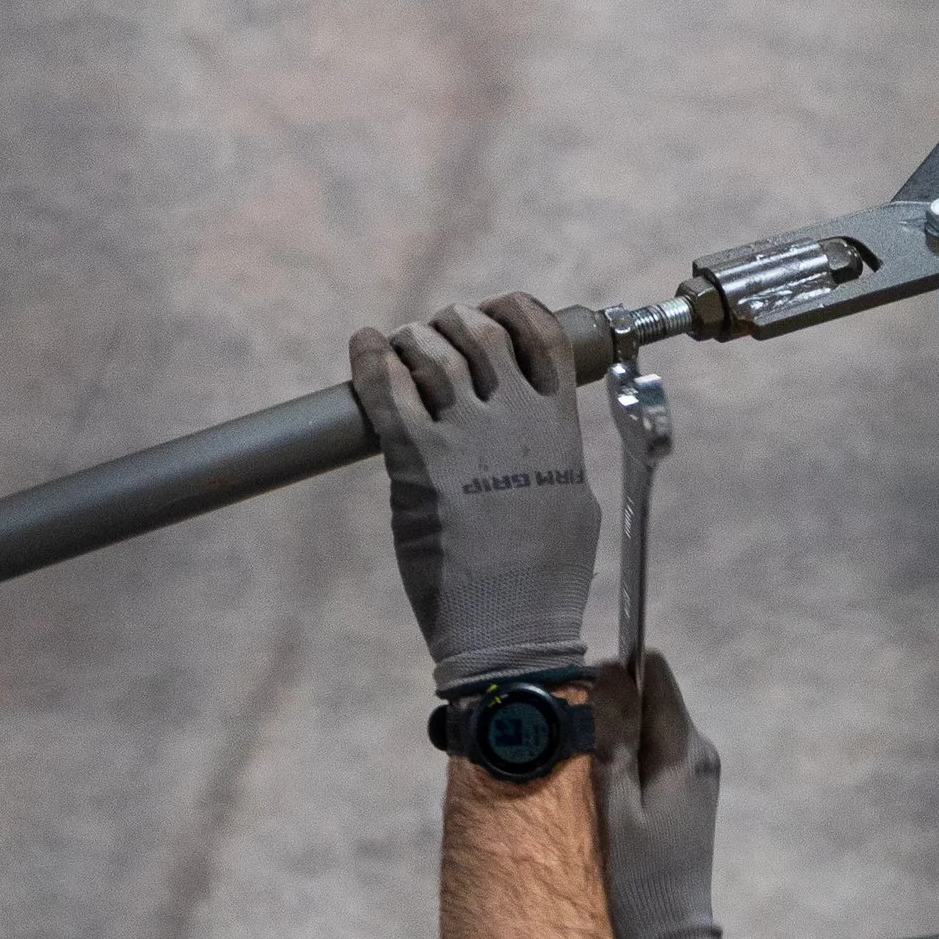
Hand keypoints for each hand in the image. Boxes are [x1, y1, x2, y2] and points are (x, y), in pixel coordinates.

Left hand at [348, 293, 600, 685]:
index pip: (542, 335)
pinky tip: (365, 346)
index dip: (514, 311)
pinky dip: (370, 357)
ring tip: (400, 349)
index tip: (496, 315)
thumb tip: (545, 432)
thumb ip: (556, 454)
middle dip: (453, 324)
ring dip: (412, 340)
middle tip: (437, 339)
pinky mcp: (417, 461)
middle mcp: (514, 420)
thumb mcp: (574, 503)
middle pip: (479, 332)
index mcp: (559, 427)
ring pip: (431, 350)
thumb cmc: (543, 580)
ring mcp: (465, 436)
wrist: (509, 627)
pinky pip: (386, 387)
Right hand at [591, 651, 722, 938]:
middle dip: (615, 705)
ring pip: (653, 724)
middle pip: (654, 698)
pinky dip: (632, 755)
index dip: (618, 673)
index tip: (584, 697)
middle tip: (580, 741)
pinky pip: (657, 750)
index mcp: (687, 750)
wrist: (670, 930)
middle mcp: (701, 751)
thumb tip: (610, 673)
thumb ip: (615, 737)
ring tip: (593, 770)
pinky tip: (611, 786)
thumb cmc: (640, 874)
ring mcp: (699, 770)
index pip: (657, 674)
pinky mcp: (690, 788)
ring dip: (620, 733)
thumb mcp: (617, 803)